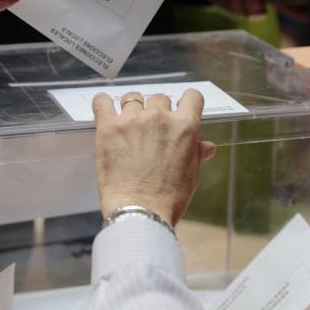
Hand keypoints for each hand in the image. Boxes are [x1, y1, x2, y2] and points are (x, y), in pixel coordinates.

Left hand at [92, 90, 216, 225]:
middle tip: (150, 133)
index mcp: (185, 126)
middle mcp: (160, 117)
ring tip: (128, 129)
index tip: (178, 111)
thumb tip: (206, 146)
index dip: (185, 104)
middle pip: (160, 99)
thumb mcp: (191, 175)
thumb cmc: (168, 198)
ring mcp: (133, 120)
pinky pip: (102, 101)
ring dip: (132, 111)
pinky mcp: (108, 127)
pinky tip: (105, 111)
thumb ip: (196, 154)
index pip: (191, 97)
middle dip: (157, 113)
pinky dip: (103, 103)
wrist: (140, 211)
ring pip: (133, 99)